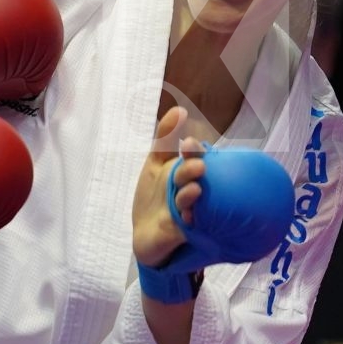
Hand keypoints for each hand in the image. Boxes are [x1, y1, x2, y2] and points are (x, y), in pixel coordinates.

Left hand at [130, 106, 206, 268]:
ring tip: (192, 190)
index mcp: (188, 172)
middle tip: (196, 165)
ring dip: (191, 195)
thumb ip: (165, 138)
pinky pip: (189, 227)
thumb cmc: (155, 196)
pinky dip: (188, 221)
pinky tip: (185, 218)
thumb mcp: (155, 164)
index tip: (188, 142)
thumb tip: (180, 109)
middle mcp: (193, 189)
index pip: (195, 157)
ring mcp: (190, 211)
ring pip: (193, 202)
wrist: (146, 234)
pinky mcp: (184, 231)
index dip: (193, 150)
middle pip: (195, 178)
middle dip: (193, 169)